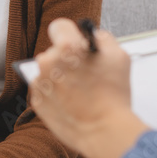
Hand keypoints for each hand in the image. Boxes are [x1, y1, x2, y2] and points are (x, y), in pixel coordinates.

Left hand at [30, 19, 148, 157]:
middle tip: (83, 74)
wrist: (104, 131)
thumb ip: (104, 39)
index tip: (74, 41)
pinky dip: (54, 94)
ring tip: (79, 92)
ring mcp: (40, 82)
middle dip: (67, 59)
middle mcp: (48, 62)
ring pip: (48, 72)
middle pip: (54, 52)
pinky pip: (44, 90)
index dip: (70, 33)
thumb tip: (94, 36)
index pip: (59, 26)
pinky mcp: (37, 100)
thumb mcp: (119, 57)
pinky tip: (71, 102)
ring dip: (59, 77)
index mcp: (67, 47)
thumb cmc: (113, 96)